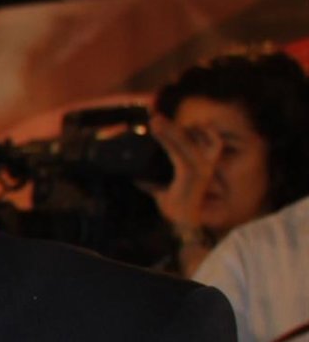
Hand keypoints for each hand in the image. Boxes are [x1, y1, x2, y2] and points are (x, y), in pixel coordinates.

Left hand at [149, 114, 213, 236]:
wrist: (182, 224)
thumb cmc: (177, 208)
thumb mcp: (163, 192)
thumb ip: (153, 184)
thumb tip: (137, 178)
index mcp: (202, 165)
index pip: (204, 139)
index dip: (193, 128)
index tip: (172, 121)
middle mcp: (204, 163)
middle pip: (193, 136)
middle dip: (173, 126)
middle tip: (154, 117)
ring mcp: (200, 167)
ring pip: (185, 141)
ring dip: (169, 130)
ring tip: (154, 122)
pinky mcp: (191, 173)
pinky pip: (180, 151)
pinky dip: (171, 140)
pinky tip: (161, 131)